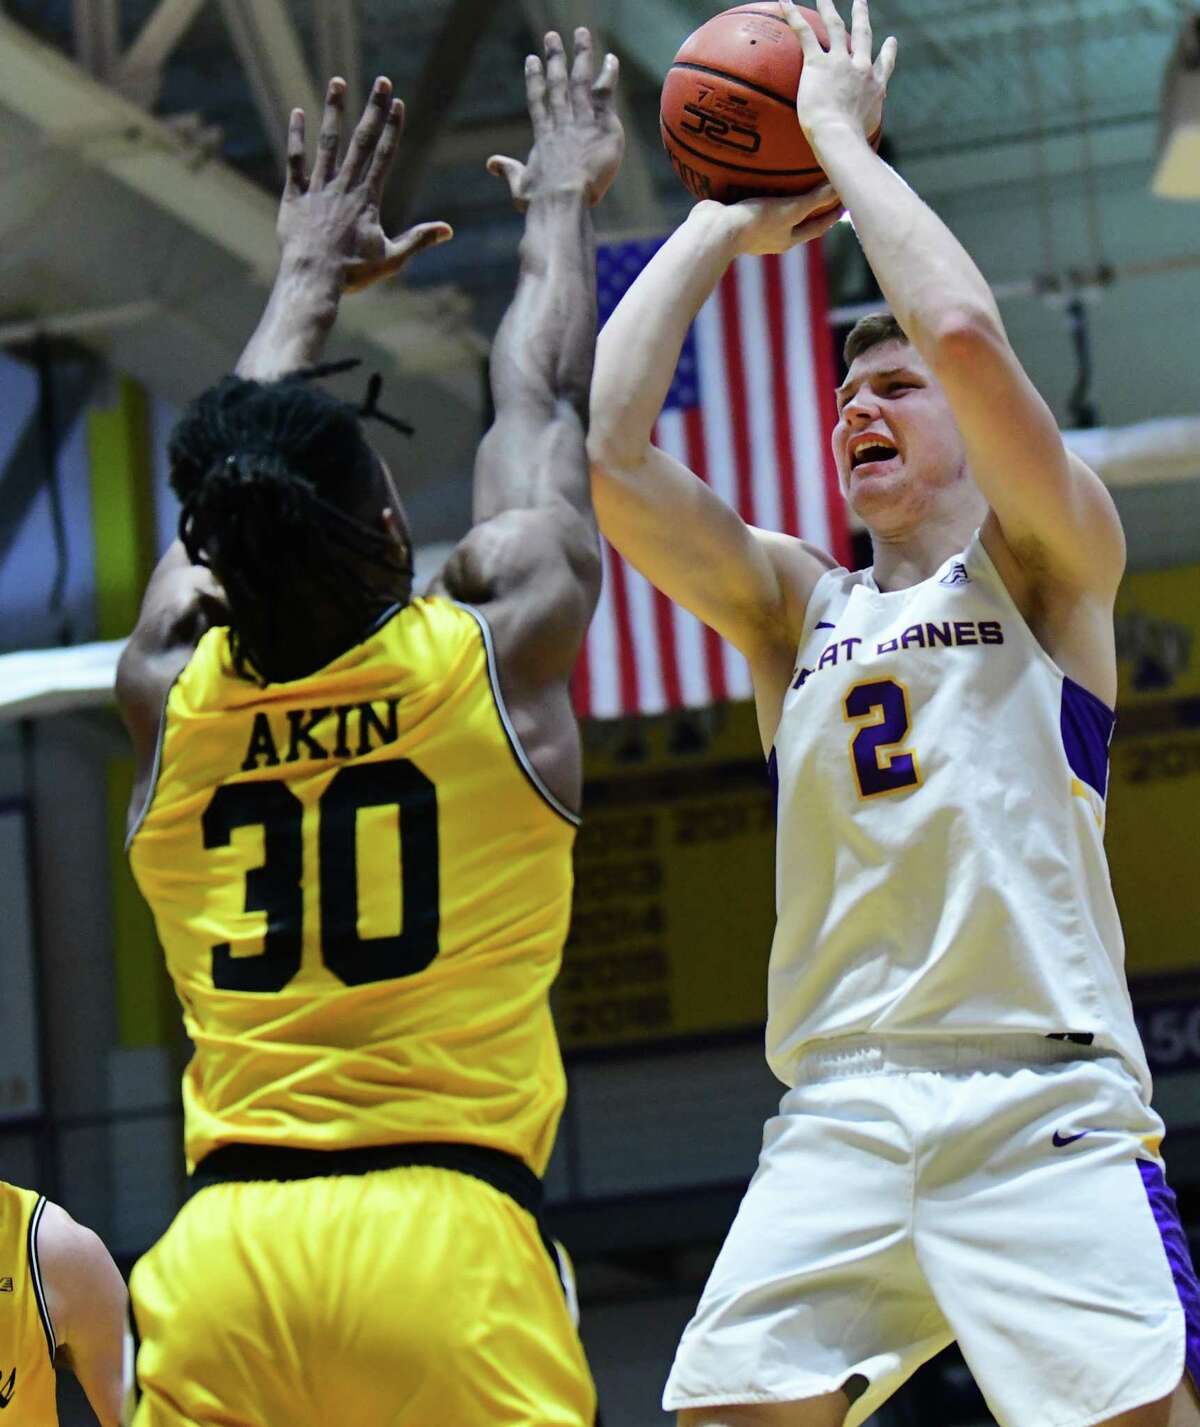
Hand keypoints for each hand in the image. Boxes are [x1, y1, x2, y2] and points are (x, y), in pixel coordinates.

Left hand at [280, 76, 452, 293]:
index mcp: (367, 199)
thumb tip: (448, 230)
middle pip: (362, 140)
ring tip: (338, 82)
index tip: (398, 103)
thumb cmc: (353, 273)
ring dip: (334, 111)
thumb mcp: (392, 259)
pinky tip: (298, 112)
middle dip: (373, 109)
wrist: (313, 280)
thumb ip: (418, 239)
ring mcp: (318, 188)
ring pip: (328, 142)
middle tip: (381, 81)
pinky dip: (296, 136)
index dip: (392, 128)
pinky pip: (295, 160)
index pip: (384, 155)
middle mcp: (344, 186)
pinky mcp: (295, 196)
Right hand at [488, 29, 623, 209]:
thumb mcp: (519, 186)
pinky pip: (604, 94)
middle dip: (554, 58)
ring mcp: (580, 121)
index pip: (538, 102)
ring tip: (581, 33)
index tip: (531, 60)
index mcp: (542, 137)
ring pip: (580, 81)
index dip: (535, 80)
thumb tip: (491, 164)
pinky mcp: (600, 125)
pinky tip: (610, 59)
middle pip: (557, 83)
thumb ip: (508, 171)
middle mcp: (560, 123)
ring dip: (581, 55)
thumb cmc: (540, 201)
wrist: (562, 200)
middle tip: (552, 36)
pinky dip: (607, 75)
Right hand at [715, 184, 843, 255]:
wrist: (714, 230)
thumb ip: (815, 200)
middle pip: (799, 221)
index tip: (847, 199)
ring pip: (776, 211)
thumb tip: (841, 185)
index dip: (833, 214)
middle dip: (813, 208)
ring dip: (786, 199)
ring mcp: (752, 229)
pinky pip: (754, 201)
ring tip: (793, 180)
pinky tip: (760, 174)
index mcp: (787, 239)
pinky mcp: (735, 217)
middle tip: (825, 190)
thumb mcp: (790, 209)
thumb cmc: (755, 222)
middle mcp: (772, 237)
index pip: (818, 226)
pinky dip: (763, 190)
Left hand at [779, 0, 895, 140]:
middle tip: (860, 3)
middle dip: (861, 17)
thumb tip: (858, 160)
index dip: (888, 52)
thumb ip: (862, 141)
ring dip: (828, 9)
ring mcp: (840, 63)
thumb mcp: (865, 142)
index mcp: (874, 88)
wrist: (840, 138)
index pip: (883, 66)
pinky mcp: (818, 63)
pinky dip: (794, 16)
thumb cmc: (850, 148)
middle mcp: (860, 69)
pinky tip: (785, 2)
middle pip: (862, 36)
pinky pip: (805, 33)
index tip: (890, 42)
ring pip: (835, 27)